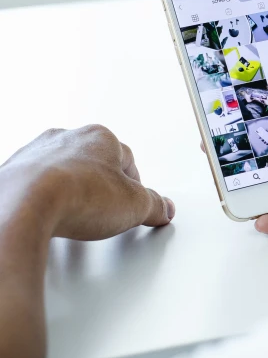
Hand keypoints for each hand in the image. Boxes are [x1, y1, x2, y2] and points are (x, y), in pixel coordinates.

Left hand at [0, 125, 174, 239]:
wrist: (26, 204)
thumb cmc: (77, 194)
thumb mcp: (134, 205)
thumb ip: (153, 205)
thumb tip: (163, 208)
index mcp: (100, 138)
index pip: (127, 160)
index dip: (135, 185)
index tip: (136, 203)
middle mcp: (68, 139)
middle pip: (94, 164)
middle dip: (102, 187)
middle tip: (108, 212)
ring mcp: (38, 153)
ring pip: (63, 172)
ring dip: (72, 191)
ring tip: (79, 218)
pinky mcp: (14, 173)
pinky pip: (36, 186)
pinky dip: (44, 200)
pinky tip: (51, 218)